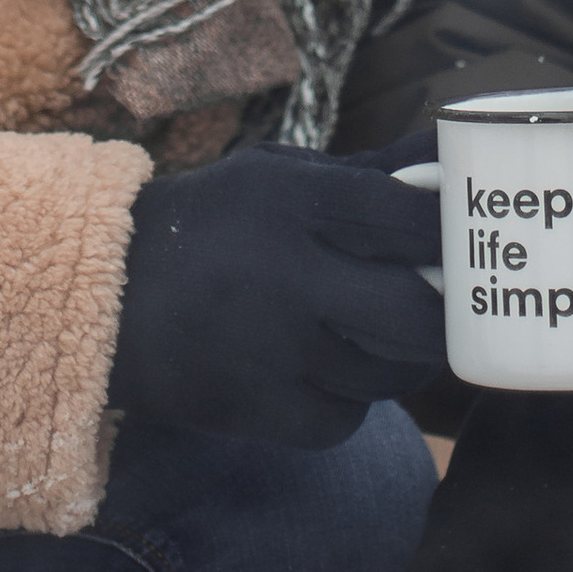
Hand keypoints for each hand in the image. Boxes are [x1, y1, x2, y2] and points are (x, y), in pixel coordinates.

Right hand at [108, 138, 444, 449]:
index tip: (467, 240)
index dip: (451, 233)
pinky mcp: (256, 408)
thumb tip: (454, 153)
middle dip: (447, 313)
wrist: (104, 295)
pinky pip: (347, 418)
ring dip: (401, 357)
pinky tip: (329, 372)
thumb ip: (367, 174)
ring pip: (389, 372)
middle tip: (450, 304)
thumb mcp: (278, 176)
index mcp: (292, 200)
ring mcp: (270, 348)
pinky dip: (351, 401)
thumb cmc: (215, 225)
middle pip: (416, 311)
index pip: (408, 217)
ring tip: (381, 332)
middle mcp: (284, 273)